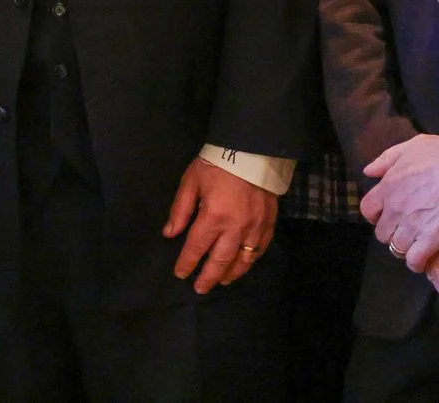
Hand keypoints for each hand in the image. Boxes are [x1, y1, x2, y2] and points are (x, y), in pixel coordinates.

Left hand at [162, 157, 276, 293]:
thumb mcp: (191, 181)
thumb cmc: (216, 164)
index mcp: (213, 216)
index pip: (197, 247)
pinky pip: (260, 249)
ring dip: (231, 274)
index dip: (187, 263)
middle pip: (220, 260)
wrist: (252, 150)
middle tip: (200, 289)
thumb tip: (170, 233)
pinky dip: (250, 260)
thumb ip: (180, 209)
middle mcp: (235, 227)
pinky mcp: (269, 223)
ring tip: (221, 281)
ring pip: (243, 260)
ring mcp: (255, 227)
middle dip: (208, 276)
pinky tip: (243, 264)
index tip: (180, 274)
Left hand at [361, 132, 438, 270]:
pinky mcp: (432, 239)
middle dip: (392, 233)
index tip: (388, 216)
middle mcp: (395, 209)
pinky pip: (415, 260)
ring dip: (405, 248)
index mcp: (388, 187)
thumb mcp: (411, 146)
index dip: (376, 216)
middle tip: (406, 231)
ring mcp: (412, 225)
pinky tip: (425, 258)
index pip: (367, 210)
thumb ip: (386, 160)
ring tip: (417, 245)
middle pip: (382, 233)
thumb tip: (369, 171)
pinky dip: (417, 262)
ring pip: (396, 248)